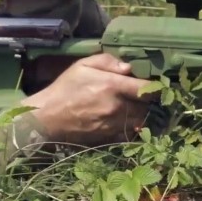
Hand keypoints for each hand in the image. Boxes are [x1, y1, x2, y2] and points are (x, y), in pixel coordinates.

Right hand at [21, 53, 156, 145]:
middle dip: (145, 100)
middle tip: (139, 96)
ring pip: (140, 120)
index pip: (146, 89)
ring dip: (139, 114)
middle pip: (146, 106)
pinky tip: (125, 121)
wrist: (47, 118)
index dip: (154, 87)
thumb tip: (129, 67)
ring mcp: (113, 125)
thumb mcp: (82, 65)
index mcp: (112, 86)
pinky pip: (130, 134)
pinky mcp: (109, 138)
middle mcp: (117, 107)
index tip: (153, 85)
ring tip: (132, 108)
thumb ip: (107, 61)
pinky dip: (131, 128)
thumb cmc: (64, 88)